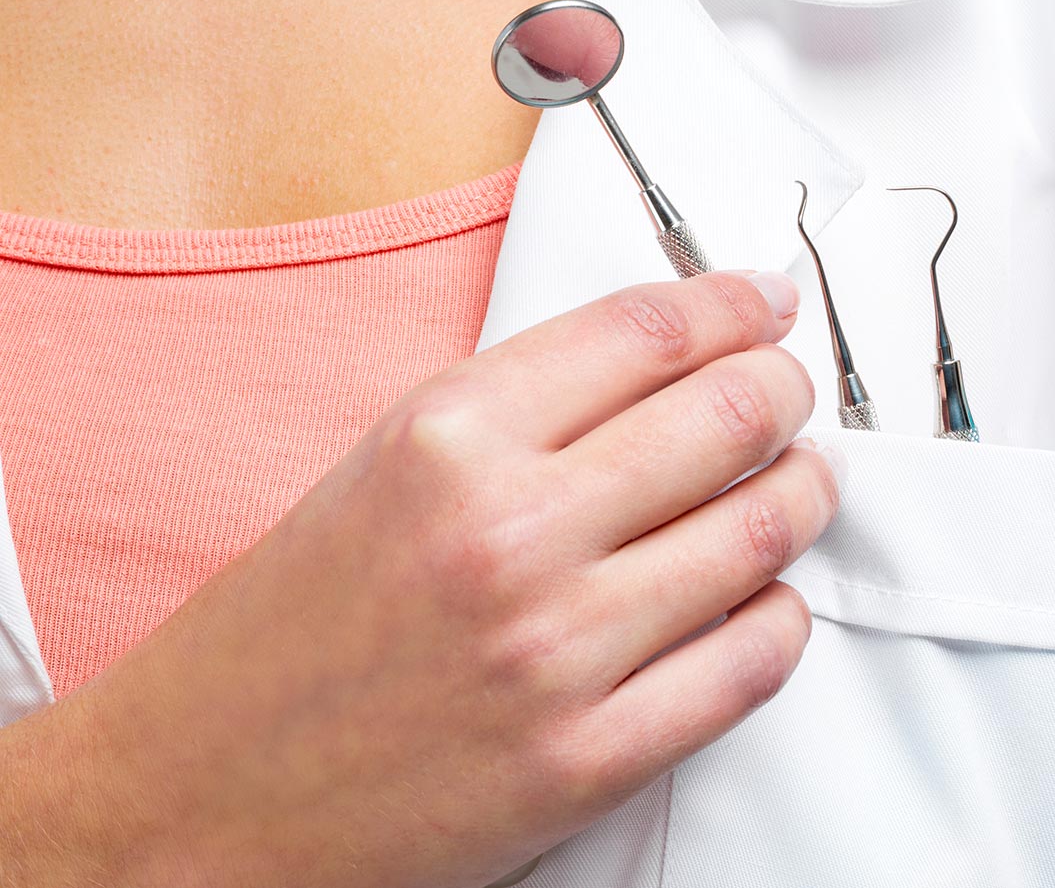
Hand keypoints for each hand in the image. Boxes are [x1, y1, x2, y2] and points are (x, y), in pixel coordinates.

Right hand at [0, 270, 837, 887]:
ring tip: (804, 483)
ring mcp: (557, 652)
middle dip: (788, 391)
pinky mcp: (589, 759)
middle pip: (729, 416)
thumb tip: (670, 361)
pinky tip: (766, 599)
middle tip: (796, 393)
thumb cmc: (285, 638)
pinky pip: (750, 661)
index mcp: (446, 439)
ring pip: (761, 533)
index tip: (768, 303)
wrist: (196, 804)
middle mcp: (508, 534)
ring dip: (805, 494)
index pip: (648, 332)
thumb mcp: (380, 470)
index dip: (734, 305)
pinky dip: (781, 616)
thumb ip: (521, 411)